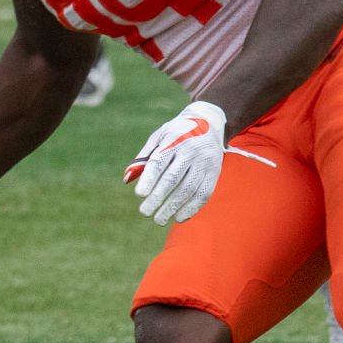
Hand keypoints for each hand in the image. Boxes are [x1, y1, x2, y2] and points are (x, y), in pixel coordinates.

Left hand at [125, 100, 226, 224]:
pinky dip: (192, 208)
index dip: (149, 179)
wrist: (210, 123)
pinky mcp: (215, 172)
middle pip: (172, 178)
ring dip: (173, 207)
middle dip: (158, 198)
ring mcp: (205, 162)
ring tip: (159, 220)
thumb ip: (143, 158)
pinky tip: (179, 218)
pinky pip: (204, 193)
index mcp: (173, 140)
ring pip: (188, 189)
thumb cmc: (176, 133)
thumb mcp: (158, 137)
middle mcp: (191, 151)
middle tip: (144, 212)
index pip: (160, 161)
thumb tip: (127, 180)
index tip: (139, 194)